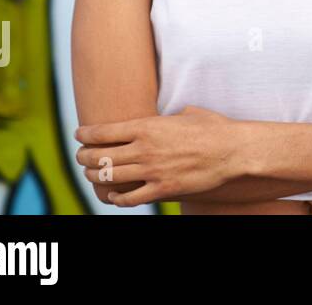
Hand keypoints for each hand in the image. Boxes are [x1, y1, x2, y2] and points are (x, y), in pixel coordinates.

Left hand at [74, 105, 243, 206]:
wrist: (233, 150)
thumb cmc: (214, 128)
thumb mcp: (188, 112)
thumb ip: (169, 116)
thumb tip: (167, 116)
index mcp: (147, 126)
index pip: (102, 132)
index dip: (84, 135)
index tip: (79, 135)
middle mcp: (144, 149)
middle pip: (98, 157)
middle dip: (84, 157)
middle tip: (81, 157)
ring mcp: (151, 171)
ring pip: (108, 178)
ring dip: (94, 178)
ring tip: (92, 175)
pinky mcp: (162, 189)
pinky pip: (129, 199)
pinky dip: (117, 199)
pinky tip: (115, 196)